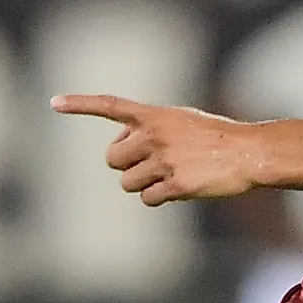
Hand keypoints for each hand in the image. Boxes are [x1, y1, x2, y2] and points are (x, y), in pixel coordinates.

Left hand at [49, 93, 264, 205]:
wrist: (249, 152)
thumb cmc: (216, 137)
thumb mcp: (181, 120)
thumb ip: (150, 129)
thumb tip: (122, 151)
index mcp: (155, 115)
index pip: (110, 106)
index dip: (81, 104)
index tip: (54, 102)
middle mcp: (154, 135)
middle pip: (113, 161)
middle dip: (126, 166)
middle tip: (149, 164)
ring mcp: (164, 160)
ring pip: (128, 183)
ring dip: (144, 184)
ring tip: (172, 174)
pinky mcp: (175, 184)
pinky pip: (148, 199)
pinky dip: (159, 197)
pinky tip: (181, 187)